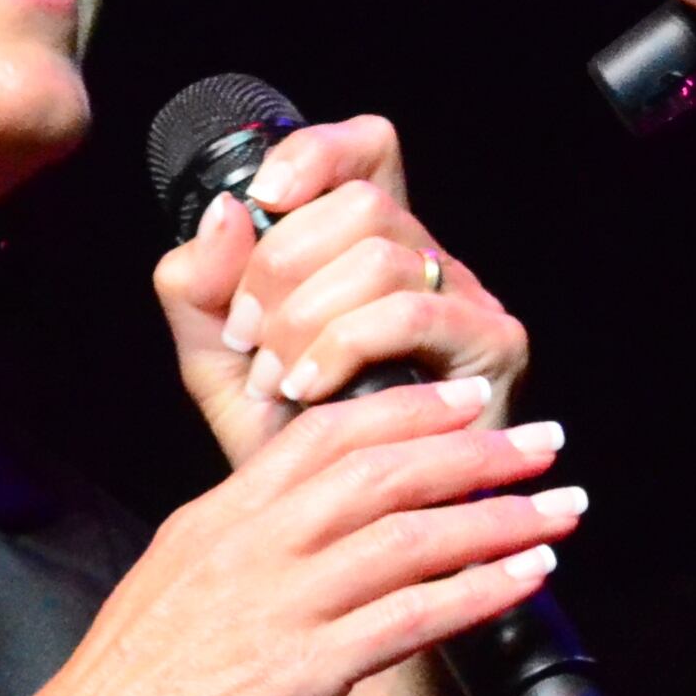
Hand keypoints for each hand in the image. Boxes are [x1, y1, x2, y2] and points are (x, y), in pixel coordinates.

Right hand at [0, 376, 580, 695]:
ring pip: (409, 534)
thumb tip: (299, 535)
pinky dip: (480, 590)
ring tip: (563, 505)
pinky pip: (410, 617)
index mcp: (218, 518)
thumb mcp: (172, 587)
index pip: (324, 435)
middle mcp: (253, 545)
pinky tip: (529, 578)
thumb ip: (239, 551)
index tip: (467, 400)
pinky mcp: (301, 674)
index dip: (407, 410)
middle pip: (382, 469)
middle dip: (474, 449)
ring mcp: (279, 605)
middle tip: (545, 437)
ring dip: (498, 515)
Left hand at [150, 110, 527, 463]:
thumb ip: (200, 288)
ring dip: (305, 316)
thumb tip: (226, 212)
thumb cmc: (290, 454)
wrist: (340, 546)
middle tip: (245, 335)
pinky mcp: (494, 347)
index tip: (262, 199)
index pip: (366, 149)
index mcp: (367, 248)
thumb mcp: (220, 361)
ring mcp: (468, 299)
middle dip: (282, 264)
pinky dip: (342, 345)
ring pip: (380, 255)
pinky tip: (308, 388)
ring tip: (273, 376)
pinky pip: (411, 313)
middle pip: (362, 200)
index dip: (316, 153)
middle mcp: (427, 261)